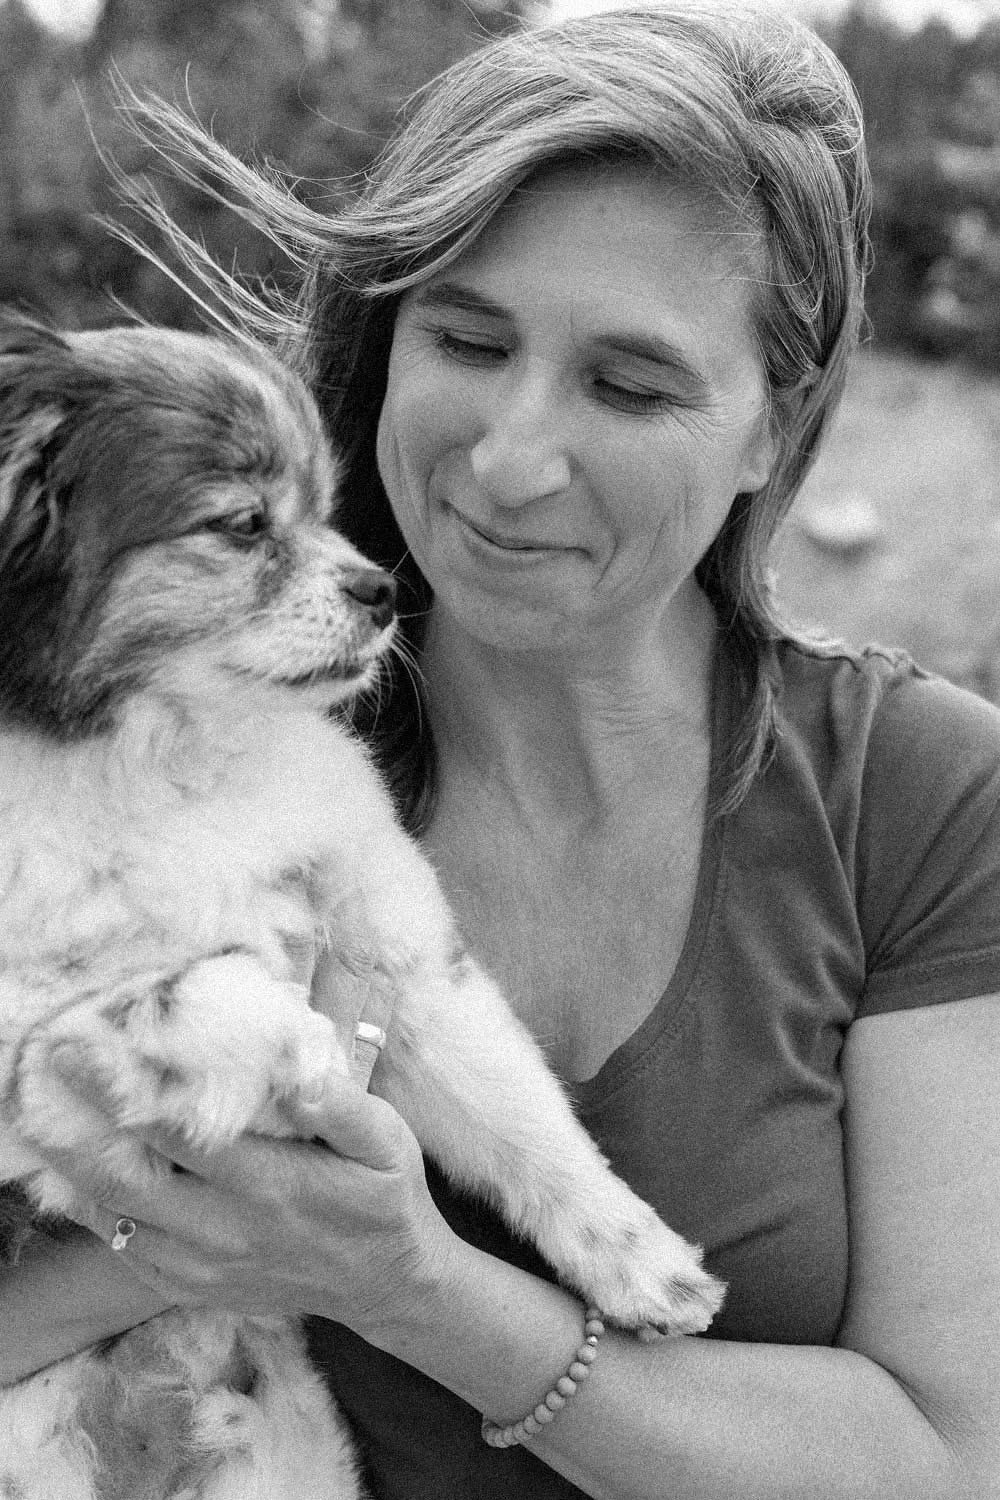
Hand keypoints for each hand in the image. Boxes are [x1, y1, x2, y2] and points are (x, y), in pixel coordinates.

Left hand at [37, 1074, 461, 1341]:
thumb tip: (294, 1073)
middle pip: (130, 1181)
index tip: (90, 1050)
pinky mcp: (192, 1286)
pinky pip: (126, 1249)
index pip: (184, 1136)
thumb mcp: (388, 1143)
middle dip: (80, 1126)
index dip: (129, 1094)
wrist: (385, 1285)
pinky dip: (94, 1210)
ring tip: (47, 1115)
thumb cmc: (384, 1199)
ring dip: (77, 1167)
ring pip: (118, 1218)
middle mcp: (228, 1231)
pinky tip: (76, 1172)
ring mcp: (204, 1266)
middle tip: (53, 1068)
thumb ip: (342, 1107)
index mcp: (273, 1186)